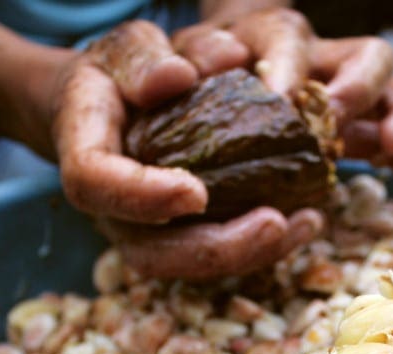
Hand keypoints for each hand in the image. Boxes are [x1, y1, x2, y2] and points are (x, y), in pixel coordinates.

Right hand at [50, 21, 323, 278]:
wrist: (112, 107)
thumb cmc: (122, 74)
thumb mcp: (127, 48)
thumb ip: (143, 59)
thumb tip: (176, 77)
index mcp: (86, 152)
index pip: (96, 182)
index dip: (142, 195)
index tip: (195, 192)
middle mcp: (109, 207)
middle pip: (148, 251)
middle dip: (215, 248)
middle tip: (275, 223)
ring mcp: (141, 232)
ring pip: (186, 265)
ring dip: (250, 254)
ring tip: (306, 224)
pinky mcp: (175, 241)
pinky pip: (213, 258)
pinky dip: (260, 247)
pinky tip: (303, 222)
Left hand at [173, 8, 392, 183]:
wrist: (206, 78)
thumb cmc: (189, 74)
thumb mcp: (172, 62)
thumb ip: (176, 63)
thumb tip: (182, 75)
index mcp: (271, 37)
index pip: (289, 38)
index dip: (289, 66)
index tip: (282, 98)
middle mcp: (320, 59)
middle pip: (367, 55)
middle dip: (359, 87)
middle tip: (336, 118)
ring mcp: (345, 91)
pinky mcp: (356, 124)